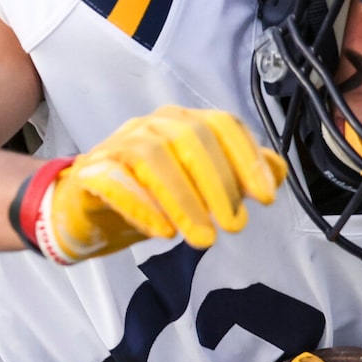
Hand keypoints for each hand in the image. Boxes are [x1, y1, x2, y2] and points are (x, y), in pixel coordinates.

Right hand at [14, 105, 283, 262]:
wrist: (83, 212)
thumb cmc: (146, 197)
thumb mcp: (198, 189)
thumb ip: (236, 175)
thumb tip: (278, 173)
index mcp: (182, 123)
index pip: (223, 126)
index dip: (248, 160)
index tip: (266, 197)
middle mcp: (151, 126)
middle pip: (191, 138)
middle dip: (219, 184)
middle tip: (234, 226)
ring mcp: (117, 145)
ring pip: (153, 158)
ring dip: (183, 199)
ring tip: (202, 238)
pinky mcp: (90, 170)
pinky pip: (115, 180)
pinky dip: (142, 205)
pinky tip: (162, 232)